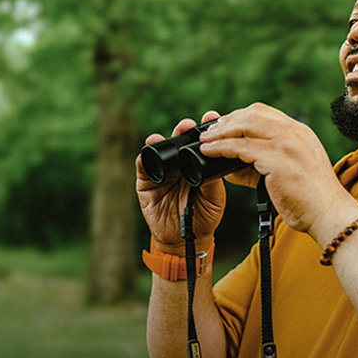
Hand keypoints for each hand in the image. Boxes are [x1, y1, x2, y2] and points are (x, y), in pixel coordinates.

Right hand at [135, 111, 225, 253]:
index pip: (200, 143)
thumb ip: (213, 181)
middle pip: (180, 141)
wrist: (185, 240)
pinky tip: (151, 147)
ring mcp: (162, 172)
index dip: (205, 130)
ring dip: (165, 138)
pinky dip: (146, 155)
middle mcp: (179, 165)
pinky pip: (143, 164)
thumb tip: (212, 160)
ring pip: (161, 149)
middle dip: (185, 129)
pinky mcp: (146, 181)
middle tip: (190, 125)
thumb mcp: (215, 199)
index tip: (212, 118)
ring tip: (173, 133)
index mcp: (197, 166)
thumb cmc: (203, 218)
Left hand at [197, 104, 357, 245]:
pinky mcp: (277, 160)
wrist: (329, 215)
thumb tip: (233, 168)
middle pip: (253, 114)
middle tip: (209, 131)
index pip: (264, 113)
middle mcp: (294, 133)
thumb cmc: (310, 201)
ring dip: (220, 132)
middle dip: (227, 121)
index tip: (224, 126)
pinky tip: (209, 152)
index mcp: (300, 133)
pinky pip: (242, 148)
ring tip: (204, 140)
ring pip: (245, 127)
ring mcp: (287, 145)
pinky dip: (222, 148)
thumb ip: (262, 166)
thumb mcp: (289, 175)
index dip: (240, 117)